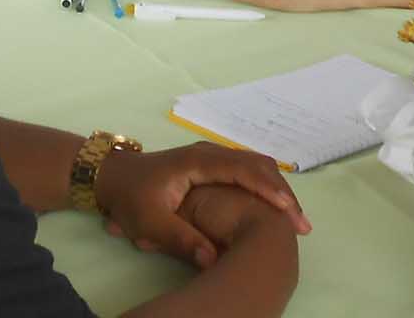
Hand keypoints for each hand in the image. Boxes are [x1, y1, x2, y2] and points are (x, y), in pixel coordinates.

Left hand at [95, 143, 309, 267]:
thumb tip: (212, 259)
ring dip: (277, 190)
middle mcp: (209, 153)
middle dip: (282, 192)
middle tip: (302, 224)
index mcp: (197, 162)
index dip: (267, 189)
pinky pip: (247, 170)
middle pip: (257, 165)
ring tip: (296, 219)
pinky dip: (265, 187)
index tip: (288, 211)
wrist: (112, 176)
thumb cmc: (130, 197)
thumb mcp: (149, 222)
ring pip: (255, 166)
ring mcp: (212, 156)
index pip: (241, 170)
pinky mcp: (212, 165)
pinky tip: (275, 208)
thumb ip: (180, 239)